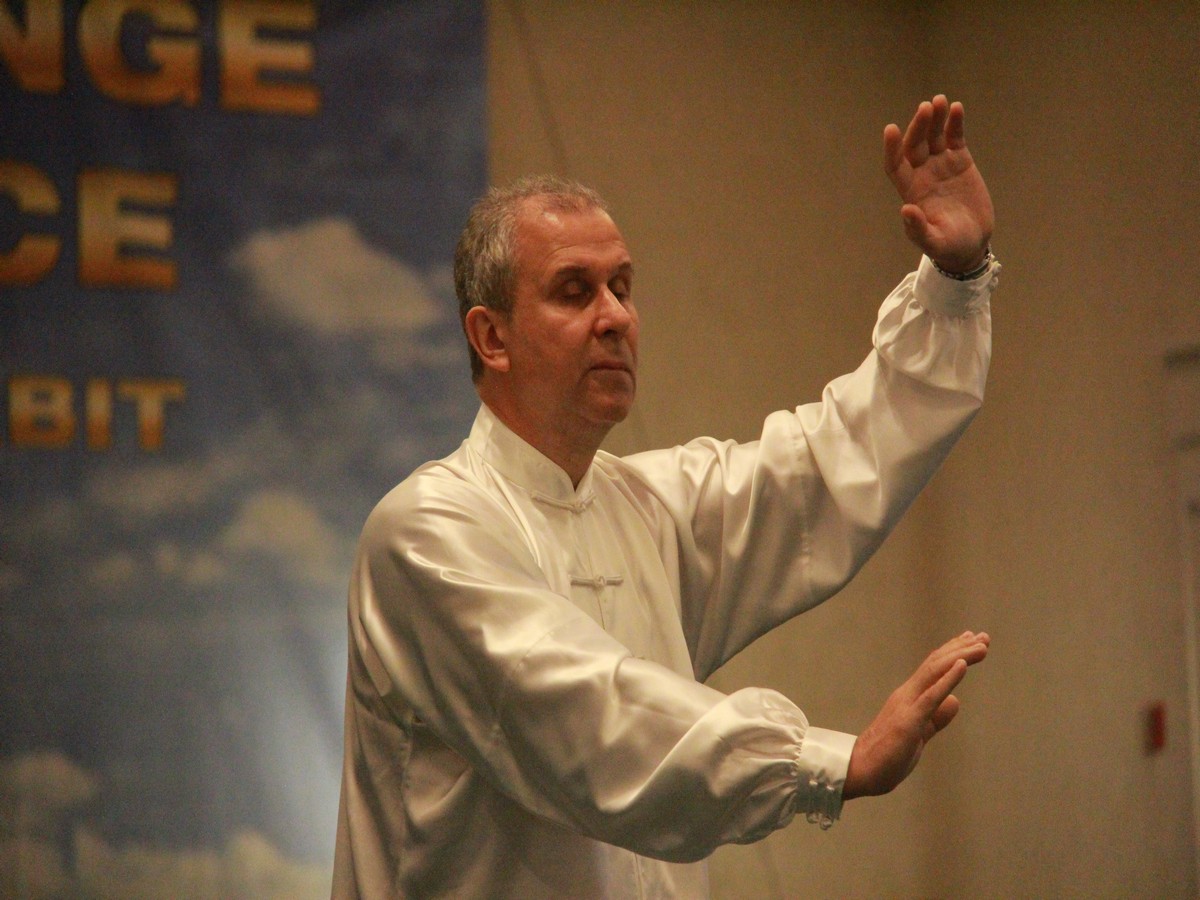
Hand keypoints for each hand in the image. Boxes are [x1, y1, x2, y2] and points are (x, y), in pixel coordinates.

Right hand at [843, 631, 989, 799]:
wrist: (860, 771)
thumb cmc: (887, 755)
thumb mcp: (919, 734)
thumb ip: (936, 718)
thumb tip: (955, 701)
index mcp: (909, 697)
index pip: (933, 668)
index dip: (953, 652)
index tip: (972, 639)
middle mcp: (907, 694)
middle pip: (936, 664)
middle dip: (962, 649)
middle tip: (984, 637)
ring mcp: (907, 705)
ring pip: (935, 672)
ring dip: (959, 656)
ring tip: (981, 645)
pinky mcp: (908, 721)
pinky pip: (931, 696)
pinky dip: (947, 678)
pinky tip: (962, 665)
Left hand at [884, 95, 994, 272]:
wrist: (971, 243)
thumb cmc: (949, 247)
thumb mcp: (934, 242)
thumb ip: (918, 228)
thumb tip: (906, 209)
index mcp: (911, 192)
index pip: (895, 165)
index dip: (891, 148)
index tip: (890, 129)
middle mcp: (922, 174)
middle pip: (915, 145)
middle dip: (918, 127)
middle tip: (926, 108)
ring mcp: (940, 165)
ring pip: (933, 136)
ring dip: (935, 119)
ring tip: (940, 102)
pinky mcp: (960, 161)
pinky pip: (954, 138)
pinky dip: (955, 123)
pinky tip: (957, 109)